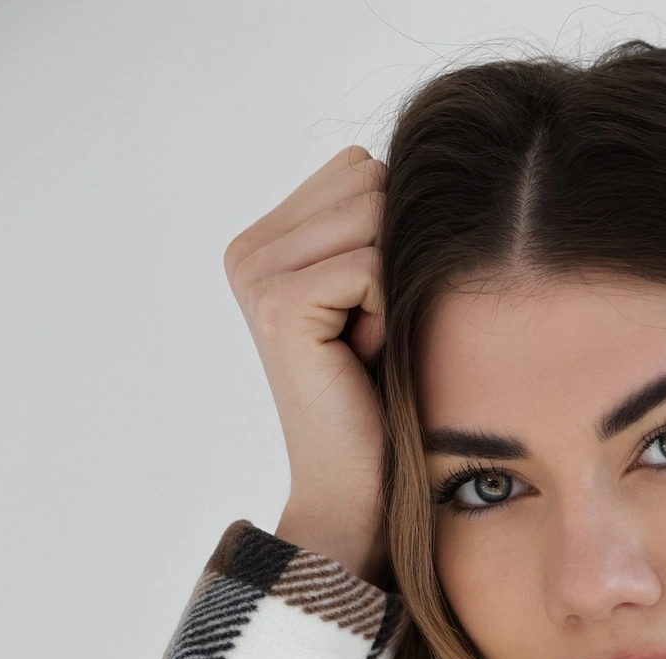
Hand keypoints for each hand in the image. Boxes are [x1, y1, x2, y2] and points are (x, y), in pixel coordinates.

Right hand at [224, 147, 387, 580]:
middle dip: (392, 257)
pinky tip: (365, 357)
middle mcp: (249, 248)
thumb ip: (375, 223)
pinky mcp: (279, 303)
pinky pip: (372, 265)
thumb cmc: (382, 400)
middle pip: (367, 181)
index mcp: (266, 239)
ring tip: (366, 346)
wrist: (356, 490)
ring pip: (372, 217)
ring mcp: (257, 272)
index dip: (389, 238)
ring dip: (392, 286)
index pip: (358, 168)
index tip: (370, 312)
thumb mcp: (380, 296)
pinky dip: (389, 312)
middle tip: (370, 333)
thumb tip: (416, 160)